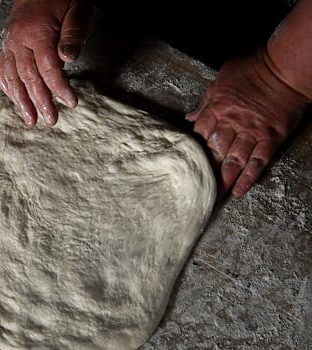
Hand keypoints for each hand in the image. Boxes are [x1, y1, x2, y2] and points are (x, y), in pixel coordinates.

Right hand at [0, 0, 92, 126]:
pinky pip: (2, 68)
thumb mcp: (77, 8)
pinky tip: (14, 100)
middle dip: (39, 101)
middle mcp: (18, 39)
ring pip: (11, 76)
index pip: (48, 67)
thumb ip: (73, 33)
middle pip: (28, 76)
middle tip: (50, 119)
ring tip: (30, 119)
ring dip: (20, 101)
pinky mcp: (7, 44)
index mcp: (36, 31)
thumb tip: (67, 58)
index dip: (59, 87)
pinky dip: (7, 86)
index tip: (71, 102)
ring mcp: (9, 42)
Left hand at [186, 49, 309, 196]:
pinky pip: (258, 162)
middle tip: (196, 190)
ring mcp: (252, 132)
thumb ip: (205, 101)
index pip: (199, 136)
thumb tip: (189, 117)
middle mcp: (232, 123)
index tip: (186, 165)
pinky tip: (239, 191)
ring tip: (215, 199)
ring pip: (234, 161)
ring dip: (224, 181)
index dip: (192, 151)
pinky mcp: (271, 137)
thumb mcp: (221, 80)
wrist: (285, 67)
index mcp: (217, 109)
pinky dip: (248, 178)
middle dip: (205, 173)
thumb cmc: (252, 69)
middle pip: (214, 152)